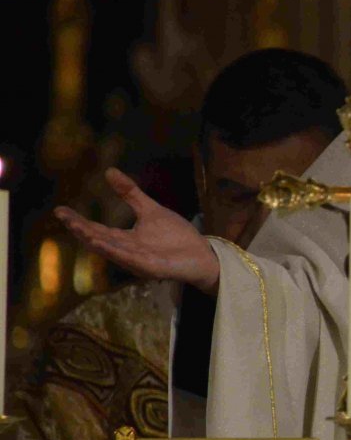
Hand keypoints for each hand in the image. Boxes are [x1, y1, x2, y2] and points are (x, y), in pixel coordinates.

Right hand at [55, 168, 220, 293]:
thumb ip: (130, 194)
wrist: (202, 254)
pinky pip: (133, 261)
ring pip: (113, 252)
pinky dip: (119, 253)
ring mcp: (139, 262)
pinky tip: (106, 244)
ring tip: (80, 230)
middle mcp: (128, 252)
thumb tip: (109, 171)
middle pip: (100, 241)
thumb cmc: (176, 236)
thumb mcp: (150, 210)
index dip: (79, 221)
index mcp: (126, 239)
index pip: (97, 229)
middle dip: (81, 230)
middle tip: (65, 217)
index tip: (60, 210)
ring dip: (97, 242)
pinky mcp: (153, 268)